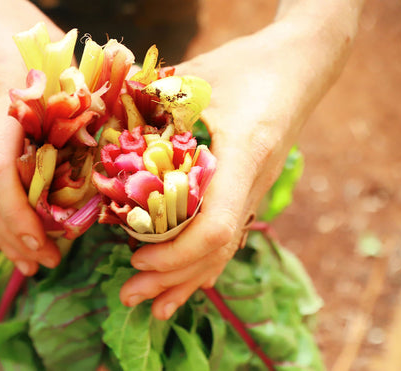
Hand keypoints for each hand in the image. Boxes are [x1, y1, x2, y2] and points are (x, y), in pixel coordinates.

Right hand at [0, 0, 65, 275]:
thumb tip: (129, 122)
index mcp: (1, 109)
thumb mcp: (54, 53)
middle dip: (14, 236)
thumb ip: (85, 88)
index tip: (44, 240)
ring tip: (30, 263)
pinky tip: (7, 236)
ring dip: (2, 233)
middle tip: (48, 263)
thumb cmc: (11, 25)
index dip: (16, 212)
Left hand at [119, 18, 356, 319]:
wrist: (300, 64)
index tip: (135, 258)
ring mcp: (253, 190)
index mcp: (242, 158)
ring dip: (185, 278)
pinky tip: (189, 282)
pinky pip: (226, 235)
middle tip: (128, 297)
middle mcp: (252, 184)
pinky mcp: (249, 189)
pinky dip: (204, 261)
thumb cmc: (250, 65)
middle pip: (214, 250)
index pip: (214, 227)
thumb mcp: (199, 75)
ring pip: (222, 250)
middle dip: (171, 278)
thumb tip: (100, 127)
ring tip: (154, 305)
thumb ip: (153, 102)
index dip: (175, 253)